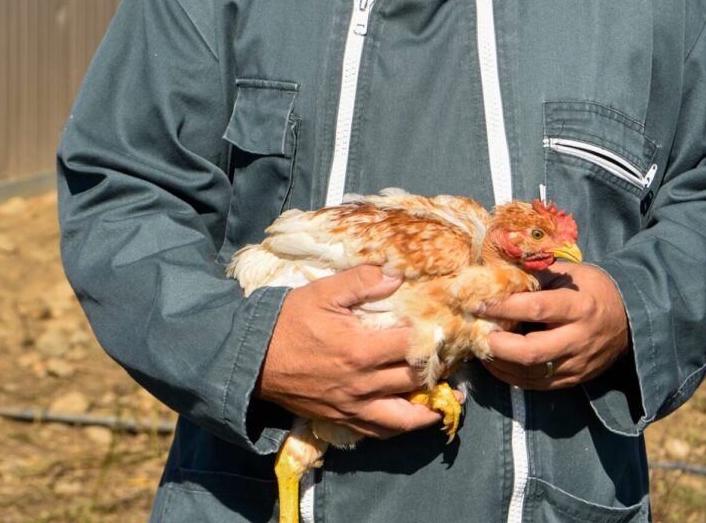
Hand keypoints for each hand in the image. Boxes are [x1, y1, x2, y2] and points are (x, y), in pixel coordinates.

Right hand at [255, 265, 445, 438]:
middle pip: (413, 379)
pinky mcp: (342, 419)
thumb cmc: (289, 321)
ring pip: (403, 416)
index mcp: (360, 349)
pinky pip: (379, 431)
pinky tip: (413, 416)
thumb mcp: (323, 292)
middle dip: (437, 368)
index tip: (445, 326)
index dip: (433, 336)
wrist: (253, 359)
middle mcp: (362, 383)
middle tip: (452, 356)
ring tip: (447, 397)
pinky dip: (401, 426)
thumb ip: (362, 282)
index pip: (412, 345)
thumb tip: (397, 275)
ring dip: (428, 407)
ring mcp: (352, 406)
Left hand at [479, 263, 629, 388]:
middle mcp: (578, 339)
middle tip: (477, 334)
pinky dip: (512, 377)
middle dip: (498, 346)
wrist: (629, 321)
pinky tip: (497, 363)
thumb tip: (498, 276)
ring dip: (500, 364)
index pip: (536, 309)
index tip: (478, 304)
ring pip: (531, 375)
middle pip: (531, 351)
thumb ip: (536, 276)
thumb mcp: (569, 274)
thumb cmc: (593, 289)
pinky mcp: (574, 380)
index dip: (503, 307)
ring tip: (481, 349)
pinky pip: (537, 385)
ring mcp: (577, 364)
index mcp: (579, 306)